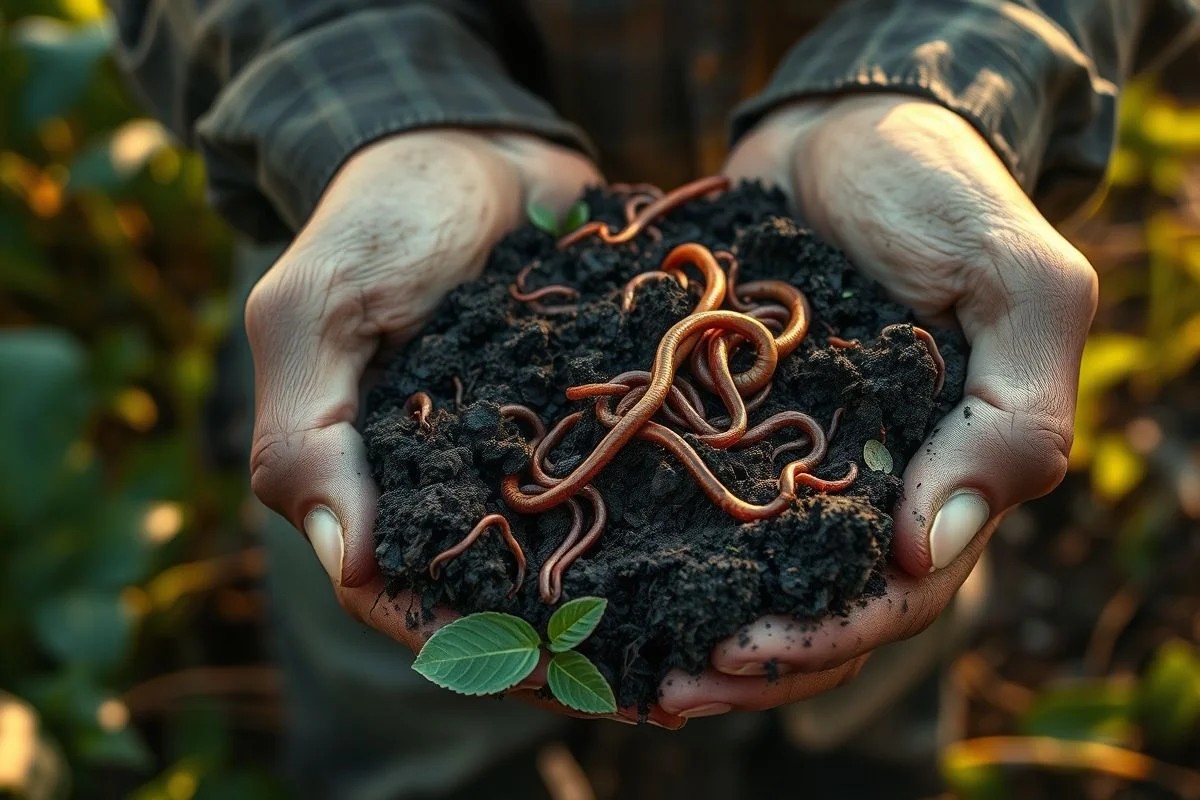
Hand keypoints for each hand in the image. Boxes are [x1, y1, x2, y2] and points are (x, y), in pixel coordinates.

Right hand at [244, 130, 679, 724]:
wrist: (471, 143)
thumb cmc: (381, 217)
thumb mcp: (316, 308)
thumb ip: (308, 428)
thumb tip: (348, 559)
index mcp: (373, 477)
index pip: (405, 593)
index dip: (470, 647)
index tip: (555, 678)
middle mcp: (452, 481)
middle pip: (498, 594)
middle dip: (567, 645)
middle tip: (656, 685)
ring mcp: (522, 453)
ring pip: (568, 556)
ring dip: (625, 604)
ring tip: (705, 645)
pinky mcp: (583, 416)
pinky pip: (621, 486)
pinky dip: (661, 527)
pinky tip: (722, 555)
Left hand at [657, 96, 1096, 716]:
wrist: (845, 125)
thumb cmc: (941, 192)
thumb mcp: (1019, 283)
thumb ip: (1013, 413)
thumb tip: (928, 548)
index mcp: (940, 472)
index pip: (896, 594)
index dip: (824, 640)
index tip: (737, 652)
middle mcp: (862, 482)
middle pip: (814, 608)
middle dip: (746, 664)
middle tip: (660, 690)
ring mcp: (791, 457)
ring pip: (750, 576)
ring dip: (692, 629)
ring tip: (619, 667)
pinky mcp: (728, 421)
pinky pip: (694, 504)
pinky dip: (658, 552)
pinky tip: (600, 582)